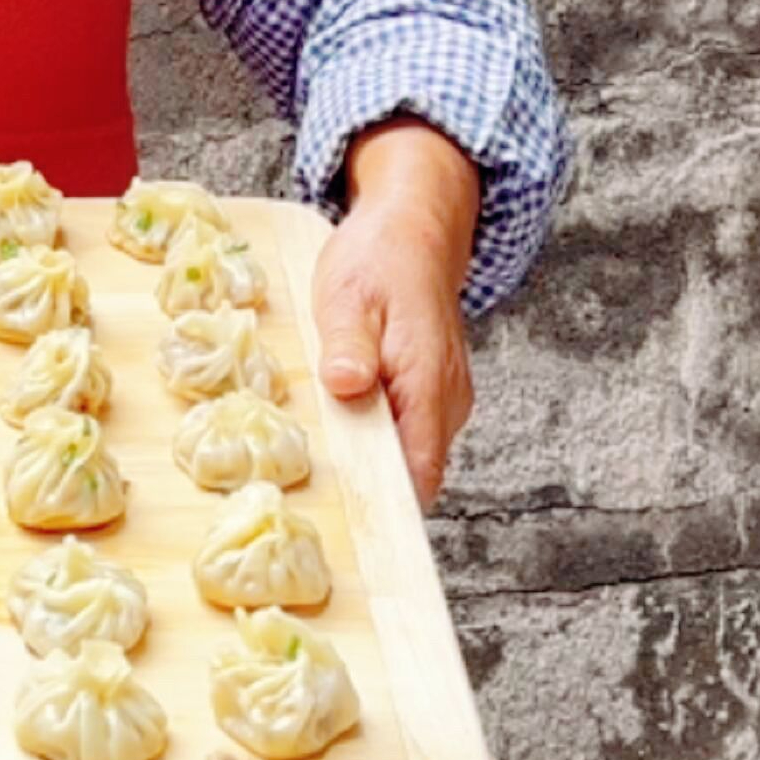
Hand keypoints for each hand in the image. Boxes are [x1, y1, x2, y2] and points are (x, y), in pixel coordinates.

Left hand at [310, 119, 481, 507]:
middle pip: (412, 473)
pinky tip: (343, 422)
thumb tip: (347, 385)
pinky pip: (408, 434)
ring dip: (371, 460)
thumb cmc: (379, 259)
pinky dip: (378, 437)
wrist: (414, 229)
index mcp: (427, 381)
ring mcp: (444, 399)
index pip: (417, 471)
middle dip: (369, 487)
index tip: (348, 531)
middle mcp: (446, 399)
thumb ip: (348, 345)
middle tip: (313, 492)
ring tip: (321, 455)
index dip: (386, 508)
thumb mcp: (347, 294)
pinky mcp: (433, 394)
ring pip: (410, 455)